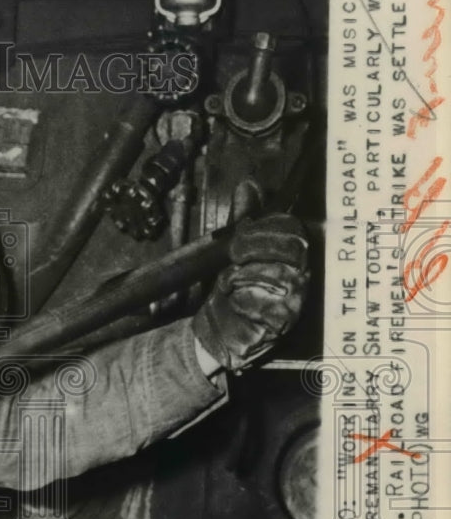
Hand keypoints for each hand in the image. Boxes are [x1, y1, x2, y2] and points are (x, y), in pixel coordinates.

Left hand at [192, 213, 309, 370]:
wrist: (216, 331)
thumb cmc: (230, 292)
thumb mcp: (232, 252)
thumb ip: (242, 220)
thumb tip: (248, 187)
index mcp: (293, 256)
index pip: (294, 228)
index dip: (265, 226)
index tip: (239, 234)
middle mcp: (303, 276)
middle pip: (291, 246)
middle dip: (254, 245)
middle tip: (233, 257)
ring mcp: (297, 299)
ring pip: (275, 271)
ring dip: (242, 274)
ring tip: (232, 283)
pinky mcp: (285, 321)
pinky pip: (263, 299)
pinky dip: (240, 297)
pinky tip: (235, 302)